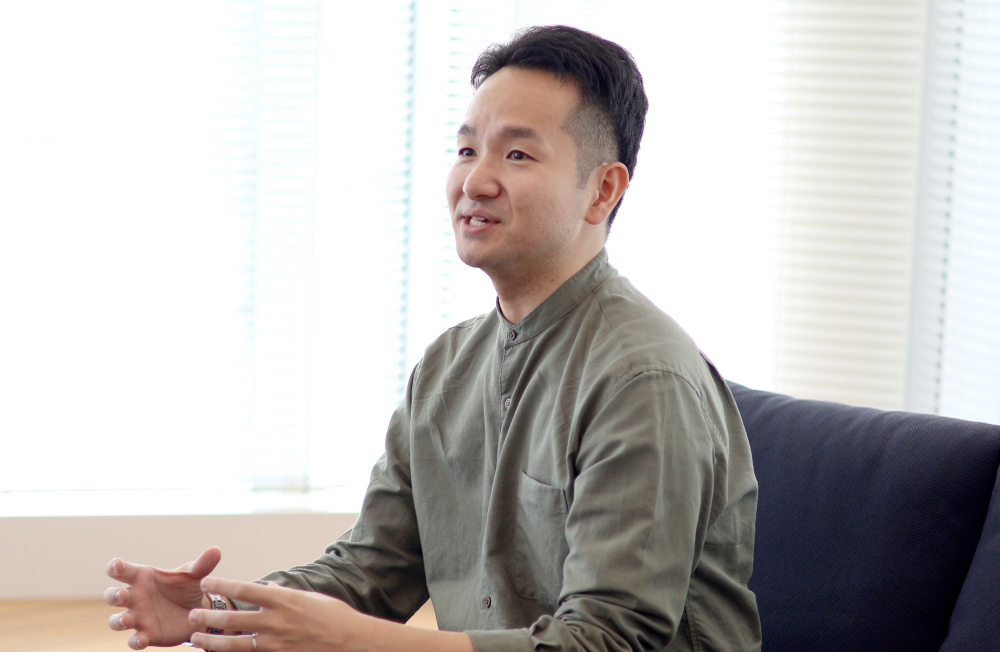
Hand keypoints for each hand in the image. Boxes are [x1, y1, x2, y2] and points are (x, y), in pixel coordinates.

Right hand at [105, 547, 221, 649]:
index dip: (116, 567)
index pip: (123, 571)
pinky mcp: (146, 634)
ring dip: (118, 620)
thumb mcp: (195, 575)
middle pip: (113, 595)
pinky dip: (135, 641)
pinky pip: (134, 641)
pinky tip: (142, 639)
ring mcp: (138, 617)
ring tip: (127, 619)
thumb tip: (216, 550)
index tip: (116, 565)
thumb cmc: (186, 588)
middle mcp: (135, 597)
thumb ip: (203, 564)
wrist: (196, 612)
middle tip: (122, 594)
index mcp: (143, 578)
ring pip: (117, 620)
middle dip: (113, 595)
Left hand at [187, 578, 369, 651]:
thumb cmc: (336, 617)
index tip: (206, 582)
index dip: (223, 585)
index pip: (246, 589)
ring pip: (235, 644)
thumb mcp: (311, 598)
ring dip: (212, 642)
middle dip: (209, 617)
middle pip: (234, 619)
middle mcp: (277, 622)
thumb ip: (286, 594)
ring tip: (196, 640)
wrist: (352, 643)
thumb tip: (267, 587)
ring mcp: (276, 644)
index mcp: (284, 600)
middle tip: (191, 615)